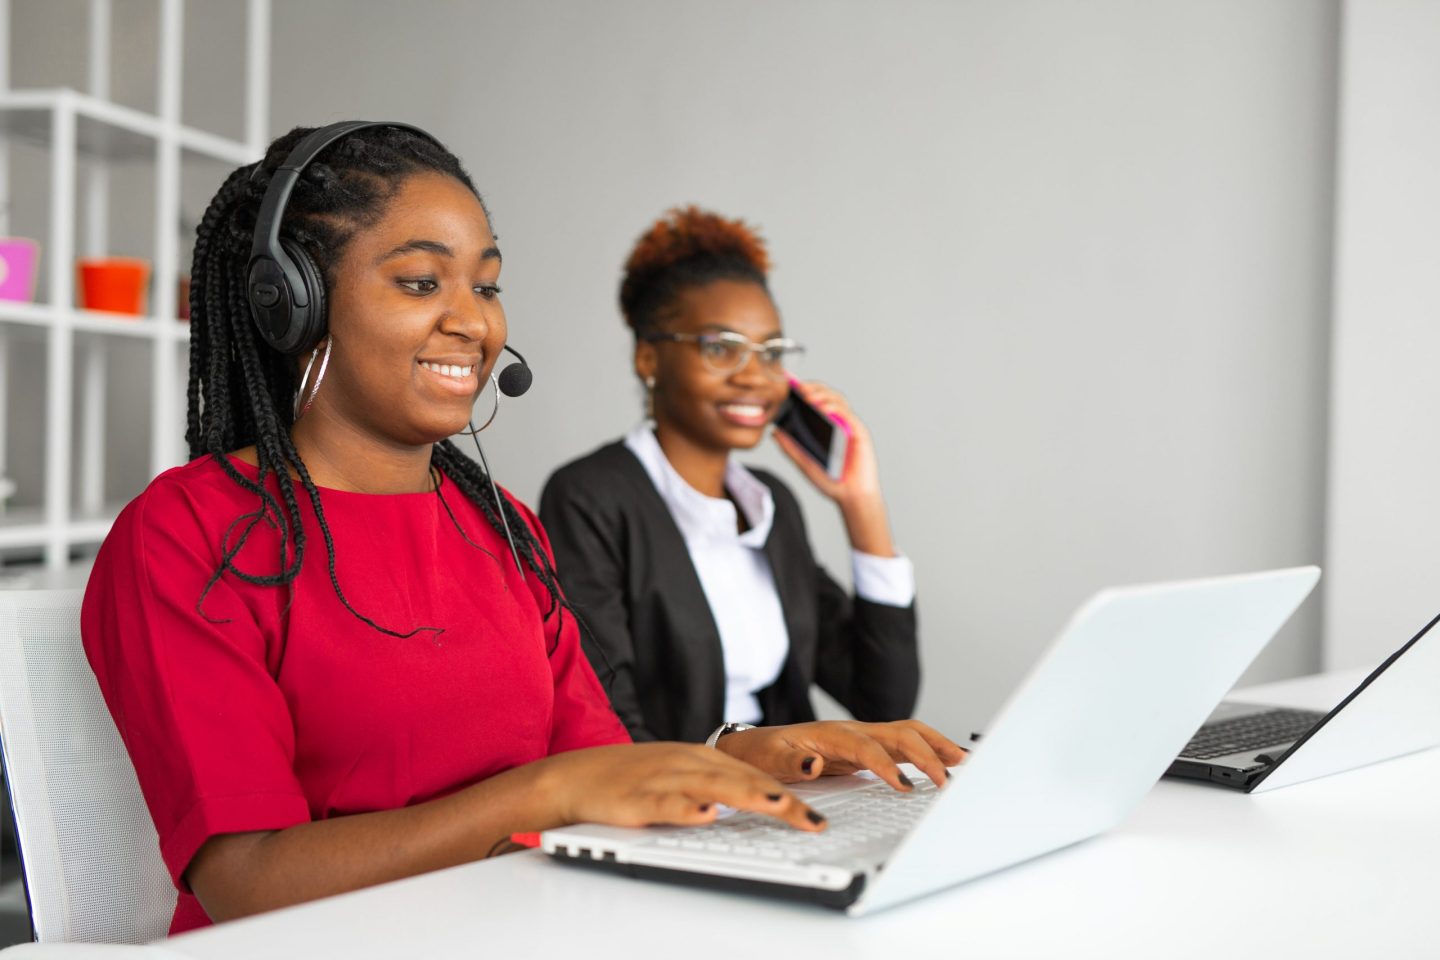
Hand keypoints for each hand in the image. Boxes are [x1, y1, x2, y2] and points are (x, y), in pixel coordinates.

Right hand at [542, 742, 826, 831]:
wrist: (574, 775)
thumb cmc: (633, 778)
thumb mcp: (682, 775)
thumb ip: (720, 787)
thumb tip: (767, 802)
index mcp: (702, 758)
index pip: (755, 776)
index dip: (790, 795)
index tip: (819, 818)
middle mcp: (688, 763)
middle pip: (742, 781)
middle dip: (782, 801)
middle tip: (814, 820)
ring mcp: (662, 779)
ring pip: (711, 787)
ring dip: (747, 796)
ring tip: (779, 807)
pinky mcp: (635, 799)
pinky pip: (663, 804)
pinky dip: (685, 809)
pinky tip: (704, 815)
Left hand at [714, 720, 967, 791]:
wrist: (755, 746)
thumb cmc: (763, 753)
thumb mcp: (770, 759)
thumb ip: (792, 763)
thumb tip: (813, 765)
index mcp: (832, 734)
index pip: (868, 747)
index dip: (888, 766)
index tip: (905, 787)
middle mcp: (853, 731)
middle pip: (899, 733)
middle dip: (927, 754)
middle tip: (947, 780)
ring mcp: (862, 737)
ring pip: (908, 733)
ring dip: (937, 746)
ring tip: (965, 763)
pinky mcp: (867, 747)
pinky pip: (904, 745)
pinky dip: (929, 750)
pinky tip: (947, 763)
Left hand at [773, 381, 894, 555]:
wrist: (851, 498)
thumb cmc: (832, 481)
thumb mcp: (804, 462)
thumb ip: (790, 447)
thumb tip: (774, 432)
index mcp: (827, 426)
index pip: (817, 401)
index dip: (805, 390)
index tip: (789, 384)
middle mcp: (840, 423)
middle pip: (828, 395)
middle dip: (813, 388)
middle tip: (798, 388)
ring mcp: (850, 426)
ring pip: (838, 400)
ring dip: (823, 394)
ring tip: (808, 396)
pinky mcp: (859, 433)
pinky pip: (848, 415)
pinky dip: (835, 408)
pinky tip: (823, 408)